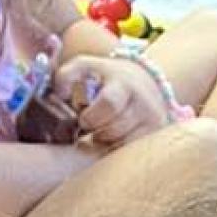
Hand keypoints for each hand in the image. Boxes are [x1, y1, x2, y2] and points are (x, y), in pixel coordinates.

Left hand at [54, 56, 174, 150]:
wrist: (148, 81)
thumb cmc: (110, 77)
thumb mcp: (88, 66)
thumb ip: (66, 74)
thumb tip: (58, 94)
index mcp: (125, 84)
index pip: (109, 104)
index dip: (92, 117)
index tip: (84, 120)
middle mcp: (144, 103)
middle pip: (115, 129)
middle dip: (98, 133)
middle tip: (92, 129)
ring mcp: (154, 122)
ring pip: (124, 144)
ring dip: (108, 143)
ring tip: (103, 132)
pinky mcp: (158, 136)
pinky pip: (133, 151)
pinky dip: (119, 148)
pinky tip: (115, 139)